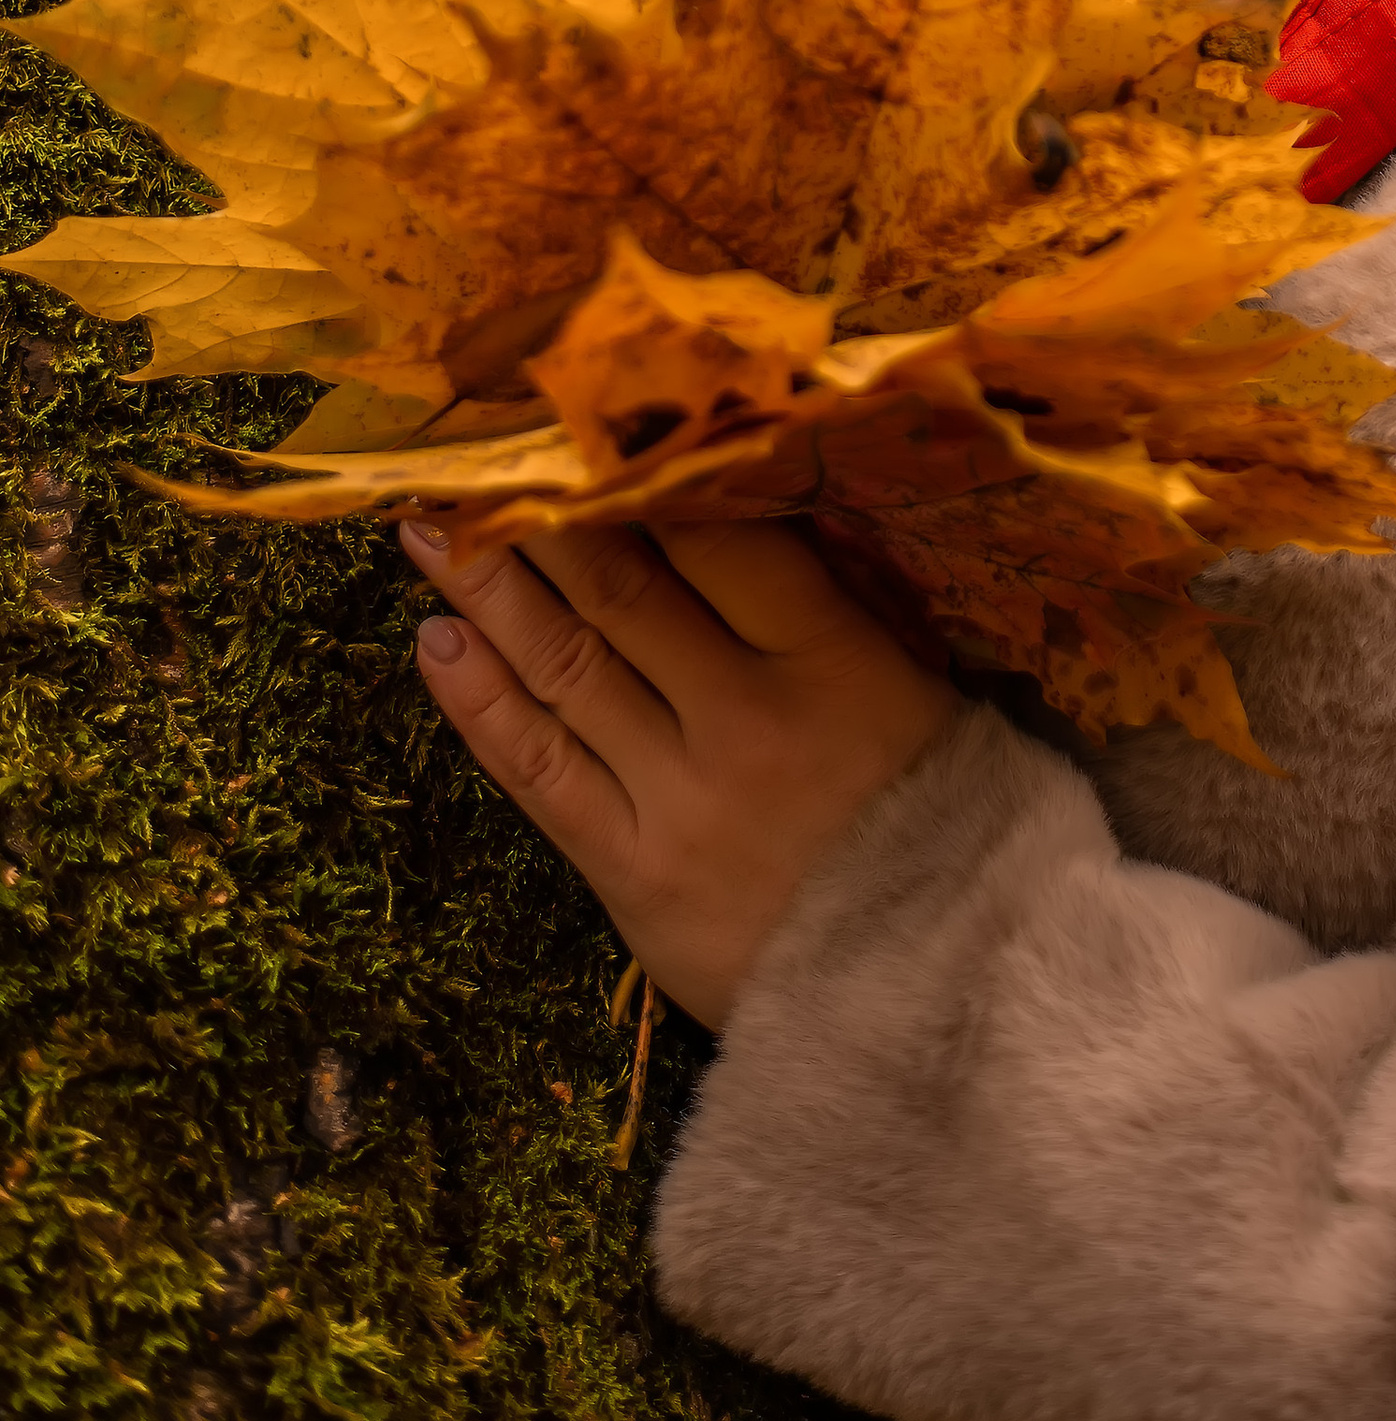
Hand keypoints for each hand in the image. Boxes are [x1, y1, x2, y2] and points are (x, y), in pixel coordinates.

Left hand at [402, 515, 955, 1028]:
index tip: (576, 426)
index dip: (637, 477)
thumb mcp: (922, 692)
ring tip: (428, 531)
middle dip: (537, 516)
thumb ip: (834, 614)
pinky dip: (482, 705)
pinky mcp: (633, 874)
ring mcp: (681, 797)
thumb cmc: (942, 826)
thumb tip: (738, 515)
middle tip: (470, 460)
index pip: (716, 539)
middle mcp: (747, 715)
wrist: (940, 994)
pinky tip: (439, 643)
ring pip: (566, 667)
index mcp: (833, 658)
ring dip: (487, 590)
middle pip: (621, 589)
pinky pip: (541, 772)